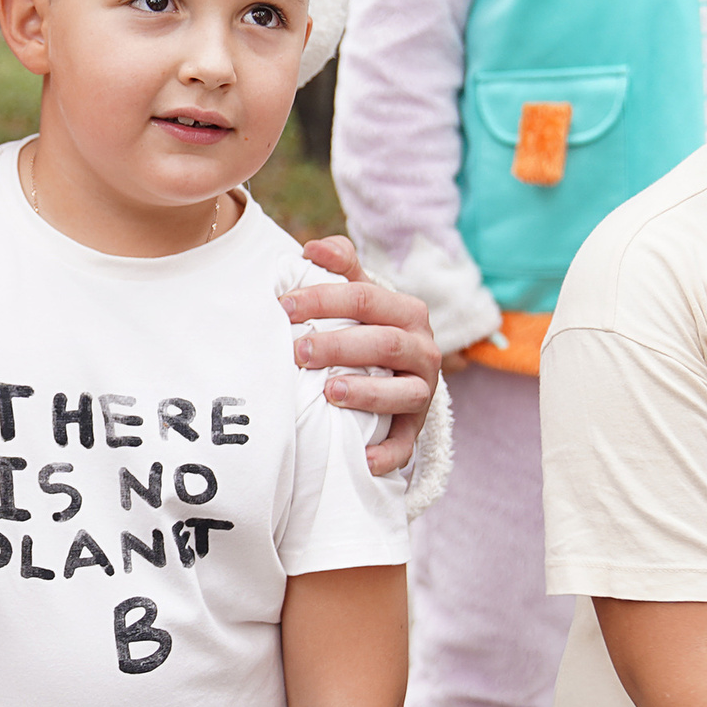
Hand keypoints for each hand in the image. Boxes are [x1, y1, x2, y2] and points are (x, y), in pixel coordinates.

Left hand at [279, 237, 439, 475]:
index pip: (366, 298)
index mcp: (406, 311)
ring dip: (367, 393)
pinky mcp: (415, 428)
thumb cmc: (367, 328)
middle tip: (297, 350)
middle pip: (384, 343)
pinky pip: (407, 444)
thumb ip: (340, 265)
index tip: (283, 307)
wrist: (398, 373)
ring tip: (328, 392)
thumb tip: (313, 248)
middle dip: (339, 345)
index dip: (323, 299)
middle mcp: (423, 349)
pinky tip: (363, 458)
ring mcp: (423, 390)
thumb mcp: (359, 293)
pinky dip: (388, 453)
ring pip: (404, 391)